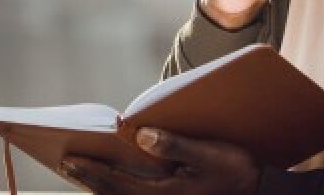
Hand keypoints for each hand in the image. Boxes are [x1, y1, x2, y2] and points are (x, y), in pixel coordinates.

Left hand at [61, 127, 260, 194]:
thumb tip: (139, 134)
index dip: (91, 172)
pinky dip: (118, 187)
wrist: (259, 190)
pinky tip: (113, 176)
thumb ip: (174, 145)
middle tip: (65, 162)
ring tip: (81, 169)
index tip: (69, 159)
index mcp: (165, 194)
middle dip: (88, 179)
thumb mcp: (208, 154)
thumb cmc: (235, 169)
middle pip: (113, 194)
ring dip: (101, 185)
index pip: (117, 184)